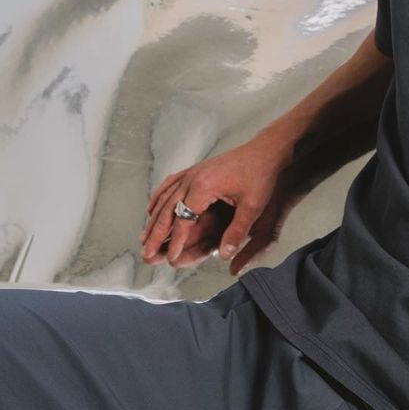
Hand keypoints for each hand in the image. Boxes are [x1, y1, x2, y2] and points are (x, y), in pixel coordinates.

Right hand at [138, 135, 301, 275]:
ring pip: (165, 198)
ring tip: (143, 237)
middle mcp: (192, 178)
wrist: (265, 150)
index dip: (176, 242)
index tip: (170, 259)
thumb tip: (225, 255)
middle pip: (167, 211)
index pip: (183, 221)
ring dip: (153, 219)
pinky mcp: (196, 169)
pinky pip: (170, 184)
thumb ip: (237, 231)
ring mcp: (192, 172)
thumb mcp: (253, 206)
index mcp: (203, 187)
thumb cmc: (261, 175)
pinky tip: (152, 207)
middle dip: (155, 234)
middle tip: (145, 253)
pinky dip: (158, 198)